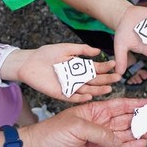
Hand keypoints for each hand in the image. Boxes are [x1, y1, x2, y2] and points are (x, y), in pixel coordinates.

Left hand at [1, 44, 120, 101]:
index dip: (105, 67)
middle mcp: (76, 77)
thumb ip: (82, 50)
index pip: (95, 68)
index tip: (115, 64)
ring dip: (98, 90)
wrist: (29, 62)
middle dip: (106, 79)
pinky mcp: (61, 94)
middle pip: (94, 80)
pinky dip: (81, 97)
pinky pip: (73, 97)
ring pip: (87, 89)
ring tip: (109, 89)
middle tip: (118, 78)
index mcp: (78, 66)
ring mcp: (70, 86)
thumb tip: (97, 51)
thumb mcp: (66, 48)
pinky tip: (89, 95)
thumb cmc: (46, 54)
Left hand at [21, 98, 146, 146]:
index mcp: (94, 111)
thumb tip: (117, 140)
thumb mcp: (77, 125)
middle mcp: (99, 124)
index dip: (136, 104)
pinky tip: (141, 144)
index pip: (119, 106)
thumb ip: (101, 132)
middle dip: (142, 119)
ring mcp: (98, 140)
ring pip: (124, 136)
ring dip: (139, 133)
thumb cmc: (51, 132)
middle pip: (125, 120)